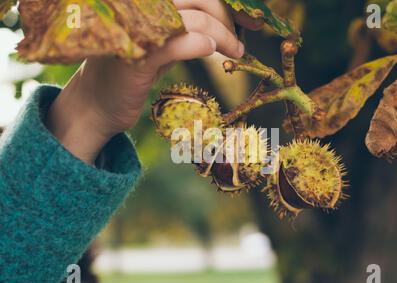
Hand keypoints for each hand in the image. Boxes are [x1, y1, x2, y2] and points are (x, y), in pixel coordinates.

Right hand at [46, 0, 262, 163]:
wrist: (95, 105)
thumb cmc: (131, 73)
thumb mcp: (159, 44)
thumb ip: (183, 29)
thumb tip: (221, 24)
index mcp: (143, 3)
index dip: (221, 4)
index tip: (247, 19)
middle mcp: (137, 7)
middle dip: (226, 17)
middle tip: (239, 41)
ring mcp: (136, 29)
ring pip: (194, 20)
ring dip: (224, 36)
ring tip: (236, 52)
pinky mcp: (137, 57)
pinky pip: (176, 43)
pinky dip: (199, 44)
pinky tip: (210, 50)